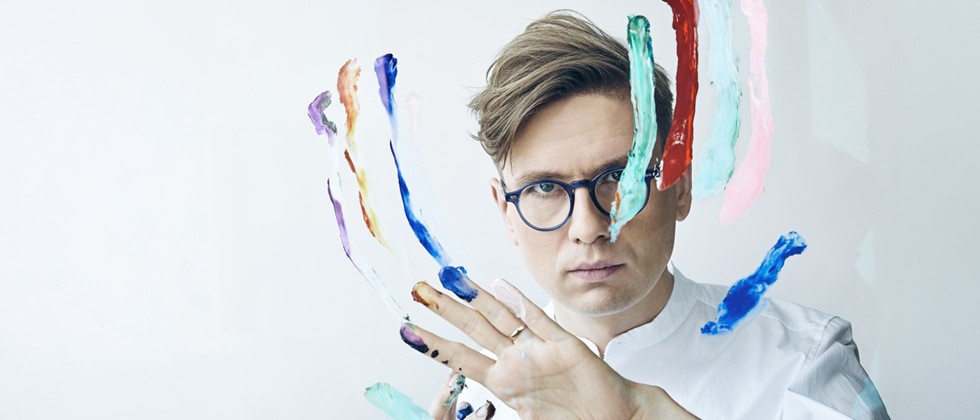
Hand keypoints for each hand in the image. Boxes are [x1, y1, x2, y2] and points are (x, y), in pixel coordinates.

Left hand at [401, 275, 695, 418]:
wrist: (613, 418)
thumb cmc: (572, 418)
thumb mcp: (526, 414)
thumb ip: (503, 392)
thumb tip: (469, 383)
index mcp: (504, 380)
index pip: (462, 355)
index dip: (434, 341)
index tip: (408, 327)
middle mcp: (518, 360)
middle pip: (475, 327)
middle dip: (445, 308)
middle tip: (418, 288)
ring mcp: (540, 350)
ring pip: (501, 318)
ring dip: (473, 298)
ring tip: (448, 279)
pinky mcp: (566, 347)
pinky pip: (540, 322)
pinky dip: (521, 304)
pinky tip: (501, 286)